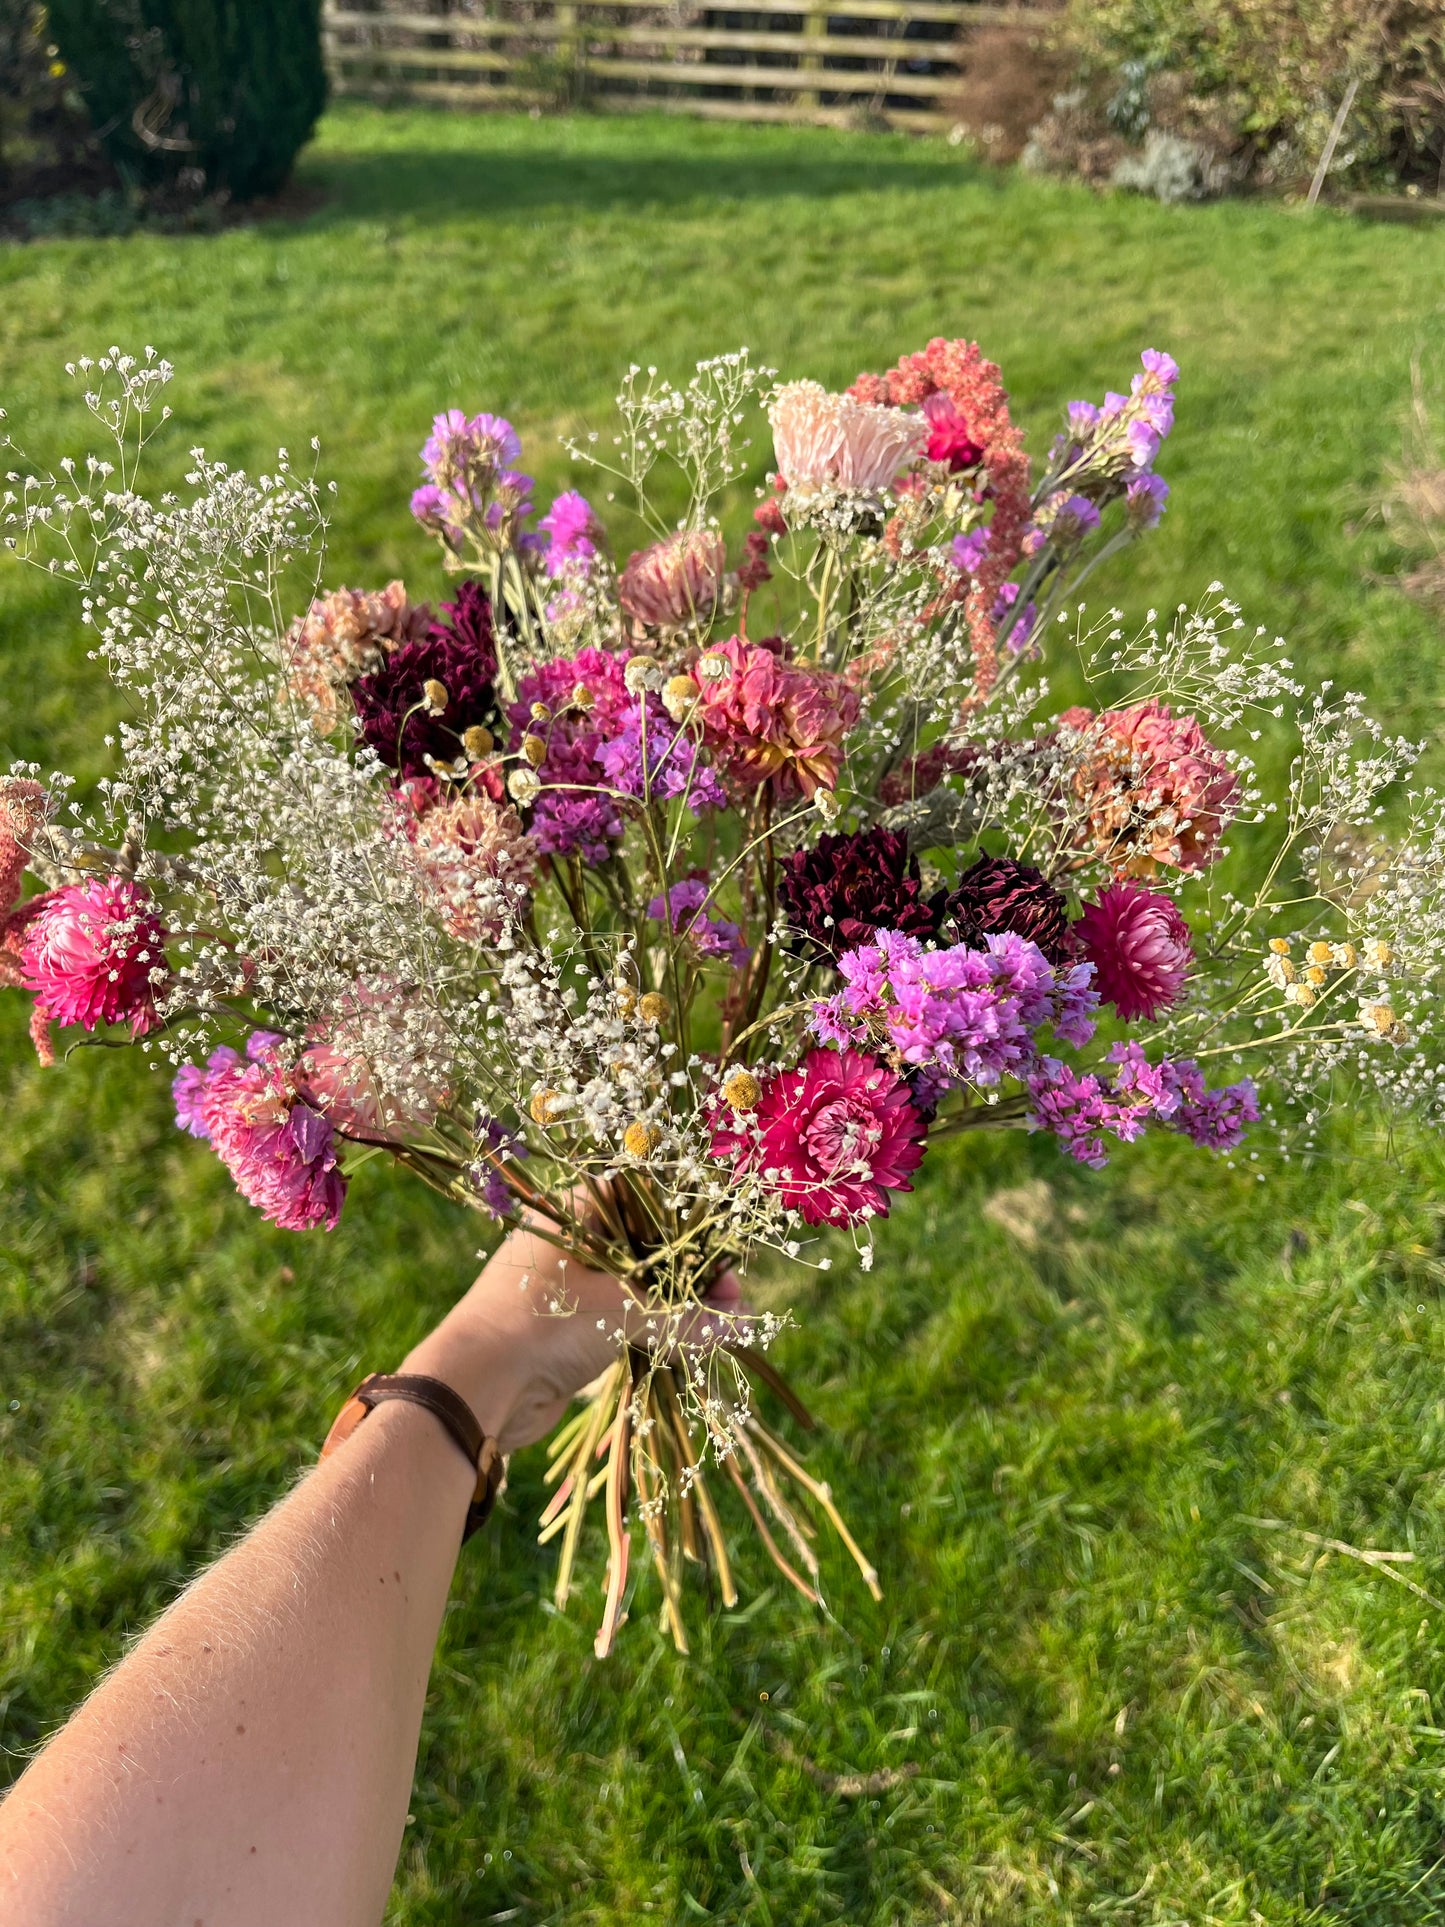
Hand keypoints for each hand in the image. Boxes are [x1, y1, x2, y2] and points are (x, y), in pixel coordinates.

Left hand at [401, 1215, 743, 1451]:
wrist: (474, 1388)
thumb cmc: (542, 1324)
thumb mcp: (621, 1313)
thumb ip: (683, 1317)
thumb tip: (739, 1324)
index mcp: (577, 1216)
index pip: (645, 1201)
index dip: (689, 1225)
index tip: (724, 1254)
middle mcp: (574, 1245)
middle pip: (648, 1249)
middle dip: (692, 1275)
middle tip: (732, 1300)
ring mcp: (571, 1289)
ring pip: (639, 1289)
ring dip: (679, 1308)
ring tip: (722, 1327)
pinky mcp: (570, 1331)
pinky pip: (625, 1322)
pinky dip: (657, 1331)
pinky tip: (690, 1346)